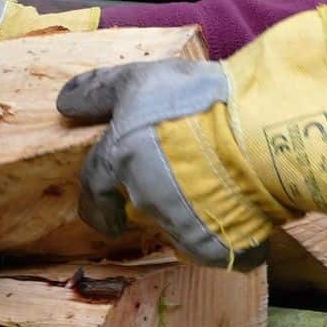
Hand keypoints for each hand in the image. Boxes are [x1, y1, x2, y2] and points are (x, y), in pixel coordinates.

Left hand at [56, 6, 326, 268]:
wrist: (261, 131)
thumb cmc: (198, 98)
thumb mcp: (141, 79)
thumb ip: (100, 92)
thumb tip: (64, 103)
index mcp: (119, 160)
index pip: (94, 189)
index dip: (98, 201)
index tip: (108, 212)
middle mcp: (143, 199)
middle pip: (142, 206)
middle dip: (156, 197)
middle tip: (183, 179)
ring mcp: (181, 227)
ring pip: (180, 227)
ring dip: (194, 211)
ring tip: (224, 184)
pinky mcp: (219, 247)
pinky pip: (220, 248)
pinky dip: (230, 234)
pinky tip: (247, 209)